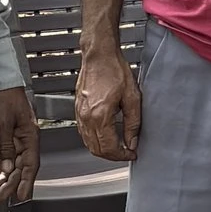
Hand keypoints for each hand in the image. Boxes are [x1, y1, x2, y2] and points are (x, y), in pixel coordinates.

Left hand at [0, 85, 39, 205]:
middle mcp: (26, 140)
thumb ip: (6, 146)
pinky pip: (8, 156)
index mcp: (30, 137)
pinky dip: (2, 167)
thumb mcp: (3, 123)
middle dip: (12, 183)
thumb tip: (8, 167)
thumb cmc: (6, 98)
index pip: (31, 164)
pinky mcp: (10, 137)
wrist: (1, 84)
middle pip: (22, 167)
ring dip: (6, 177)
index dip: (26, 181)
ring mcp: (18, 139)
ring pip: (14, 164)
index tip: (20, 195)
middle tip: (1, 196)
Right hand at [76, 44, 141, 161]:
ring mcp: (80, 114)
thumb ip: (133, 123)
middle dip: (112, 156)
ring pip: (88, 143)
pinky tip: (105, 135)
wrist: (99, 55)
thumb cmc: (114, 70)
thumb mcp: (132, 98)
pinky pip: (84, 132)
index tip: (131, 154)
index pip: (109, 148)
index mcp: (100, 116)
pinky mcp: (77, 109)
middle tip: (126, 152)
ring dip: (102, 149)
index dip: (122, 155)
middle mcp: (86, 118)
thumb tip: (132, 141)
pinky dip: (94, 139)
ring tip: (118, 146)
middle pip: (96, 150)